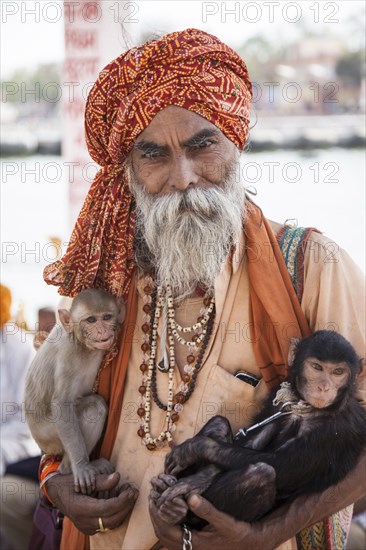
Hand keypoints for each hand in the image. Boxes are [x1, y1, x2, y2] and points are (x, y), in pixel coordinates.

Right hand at [46, 472, 137, 535]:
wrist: (55, 493)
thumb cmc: (68, 483)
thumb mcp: (81, 478)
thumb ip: (101, 480)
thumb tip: (117, 477)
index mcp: (81, 509)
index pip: (107, 509)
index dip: (122, 500)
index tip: (131, 490)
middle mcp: (84, 521)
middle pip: (112, 519)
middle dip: (126, 506)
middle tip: (134, 491)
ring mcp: (87, 526)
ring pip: (111, 523)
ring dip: (123, 510)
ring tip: (129, 493)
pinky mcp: (90, 527)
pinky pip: (107, 523)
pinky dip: (116, 513)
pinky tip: (120, 500)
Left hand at [149, 493, 269, 549]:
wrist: (250, 545)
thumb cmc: (238, 533)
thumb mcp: (224, 521)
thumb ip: (207, 509)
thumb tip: (190, 496)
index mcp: (194, 544)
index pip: (166, 530)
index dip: (157, 514)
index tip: (154, 498)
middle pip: (162, 535)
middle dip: (155, 517)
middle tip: (152, 498)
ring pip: (166, 539)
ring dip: (160, 522)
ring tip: (158, 504)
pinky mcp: (195, 547)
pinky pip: (174, 539)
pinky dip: (167, 526)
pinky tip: (171, 513)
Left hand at [165, 436, 214, 475]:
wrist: (198, 446)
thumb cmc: (196, 444)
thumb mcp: (188, 443)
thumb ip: (186, 445)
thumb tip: (189, 443)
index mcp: (176, 448)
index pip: (168, 456)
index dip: (167, 461)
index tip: (167, 466)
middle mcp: (174, 453)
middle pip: (167, 462)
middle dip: (166, 468)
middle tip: (166, 473)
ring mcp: (176, 459)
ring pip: (169, 468)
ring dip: (168, 473)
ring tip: (169, 478)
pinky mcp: (180, 464)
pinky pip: (174, 471)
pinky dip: (173, 475)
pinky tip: (174, 479)